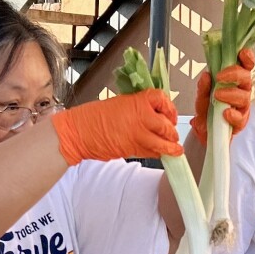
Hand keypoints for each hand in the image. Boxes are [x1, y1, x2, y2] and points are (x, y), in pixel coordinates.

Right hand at [52, 89, 180, 164]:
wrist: (79, 132)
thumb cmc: (95, 115)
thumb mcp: (121, 103)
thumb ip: (140, 107)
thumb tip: (155, 114)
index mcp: (138, 101)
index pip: (163, 100)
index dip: (170, 109)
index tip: (171, 114)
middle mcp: (141, 117)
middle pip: (167, 125)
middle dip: (172, 132)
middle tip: (173, 134)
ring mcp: (139, 135)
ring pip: (163, 143)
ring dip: (171, 147)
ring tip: (175, 149)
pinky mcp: (134, 149)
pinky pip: (153, 152)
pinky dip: (158, 153)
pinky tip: (159, 153)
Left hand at [190, 48, 254, 144]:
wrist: (205, 133)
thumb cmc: (207, 111)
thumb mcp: (201, 97)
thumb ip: (203, 87)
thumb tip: (206, 75)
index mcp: (235, 81)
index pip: (246, 66)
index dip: (247, 57)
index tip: (242, 53)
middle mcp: (242, 92)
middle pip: (247, 78)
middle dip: (235, 74)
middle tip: (220, 77)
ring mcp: (243, 107)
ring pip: (244, 97)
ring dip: (231, 94)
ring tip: (218, 95)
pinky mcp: (241, 122)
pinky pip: (240, 117)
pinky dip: (233, 114)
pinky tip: (225, 113)